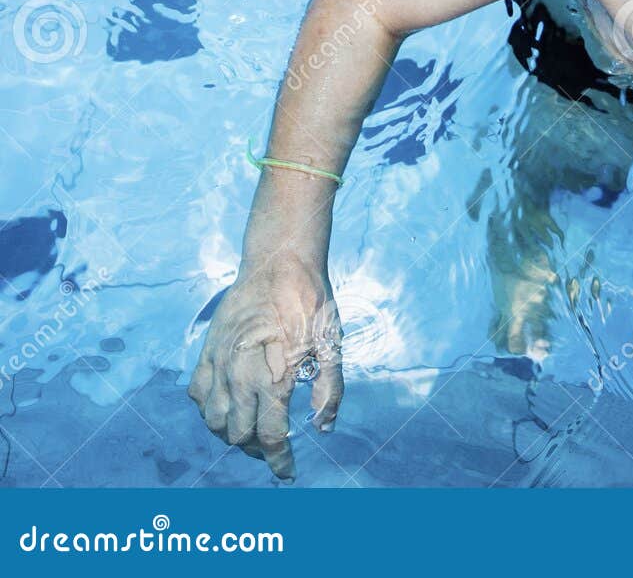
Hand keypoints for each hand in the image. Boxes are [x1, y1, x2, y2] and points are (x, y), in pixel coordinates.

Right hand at [187, 252, 343, 480]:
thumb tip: (324, 427)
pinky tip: (228, 406)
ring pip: (214, 421)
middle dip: (258, 449)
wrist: (279, 263)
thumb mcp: (332, 343)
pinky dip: (210, 410)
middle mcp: (238, 378)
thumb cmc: (311, 301)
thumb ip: (329, 388)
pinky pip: (198, 395)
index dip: (279, 462)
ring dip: (232, 433)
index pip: (270, 437)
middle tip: (276, 447)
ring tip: (253, 430)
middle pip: (240, 435)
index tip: (288, 473)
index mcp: (272, 379)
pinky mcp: (206, 352)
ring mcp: (218, 365)